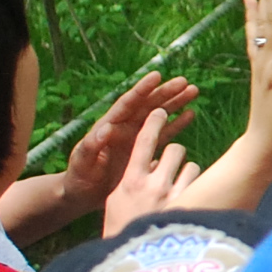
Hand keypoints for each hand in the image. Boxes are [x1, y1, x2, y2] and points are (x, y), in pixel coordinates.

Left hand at [60, 73, 200, 215]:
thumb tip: (105, 130)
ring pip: (159, 115)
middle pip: (148, 105)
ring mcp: (135, 138)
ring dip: (175, 103)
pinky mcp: (144, 150)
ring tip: (193, 91)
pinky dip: (177, 123)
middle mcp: (124, 128)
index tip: (157, 76)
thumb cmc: (78, 177)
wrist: (84, 195)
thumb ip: (90, 146)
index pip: (128, 104)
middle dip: (166, 93)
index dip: (142, 89)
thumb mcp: (81, 161)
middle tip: (185, 82)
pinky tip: (190, 114)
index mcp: (109, 126)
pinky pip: (164, 133)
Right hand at [102, 108, 204, 233]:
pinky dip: (194, 185)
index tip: (160, 111)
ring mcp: (175, 196)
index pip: (144, 142)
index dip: (153, 122)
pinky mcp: (190, 207)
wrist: (135, 261)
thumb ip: (132, 178)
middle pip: (174, 149)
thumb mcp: (117, 201)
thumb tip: (149, 162)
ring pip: (190, 164)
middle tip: (171, 163)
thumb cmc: (122, 228)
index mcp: (131, 180)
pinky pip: (199, 182)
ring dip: (185, 170)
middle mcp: (154, 184)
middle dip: (174, 153)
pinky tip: (189, 196)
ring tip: (178, 185)